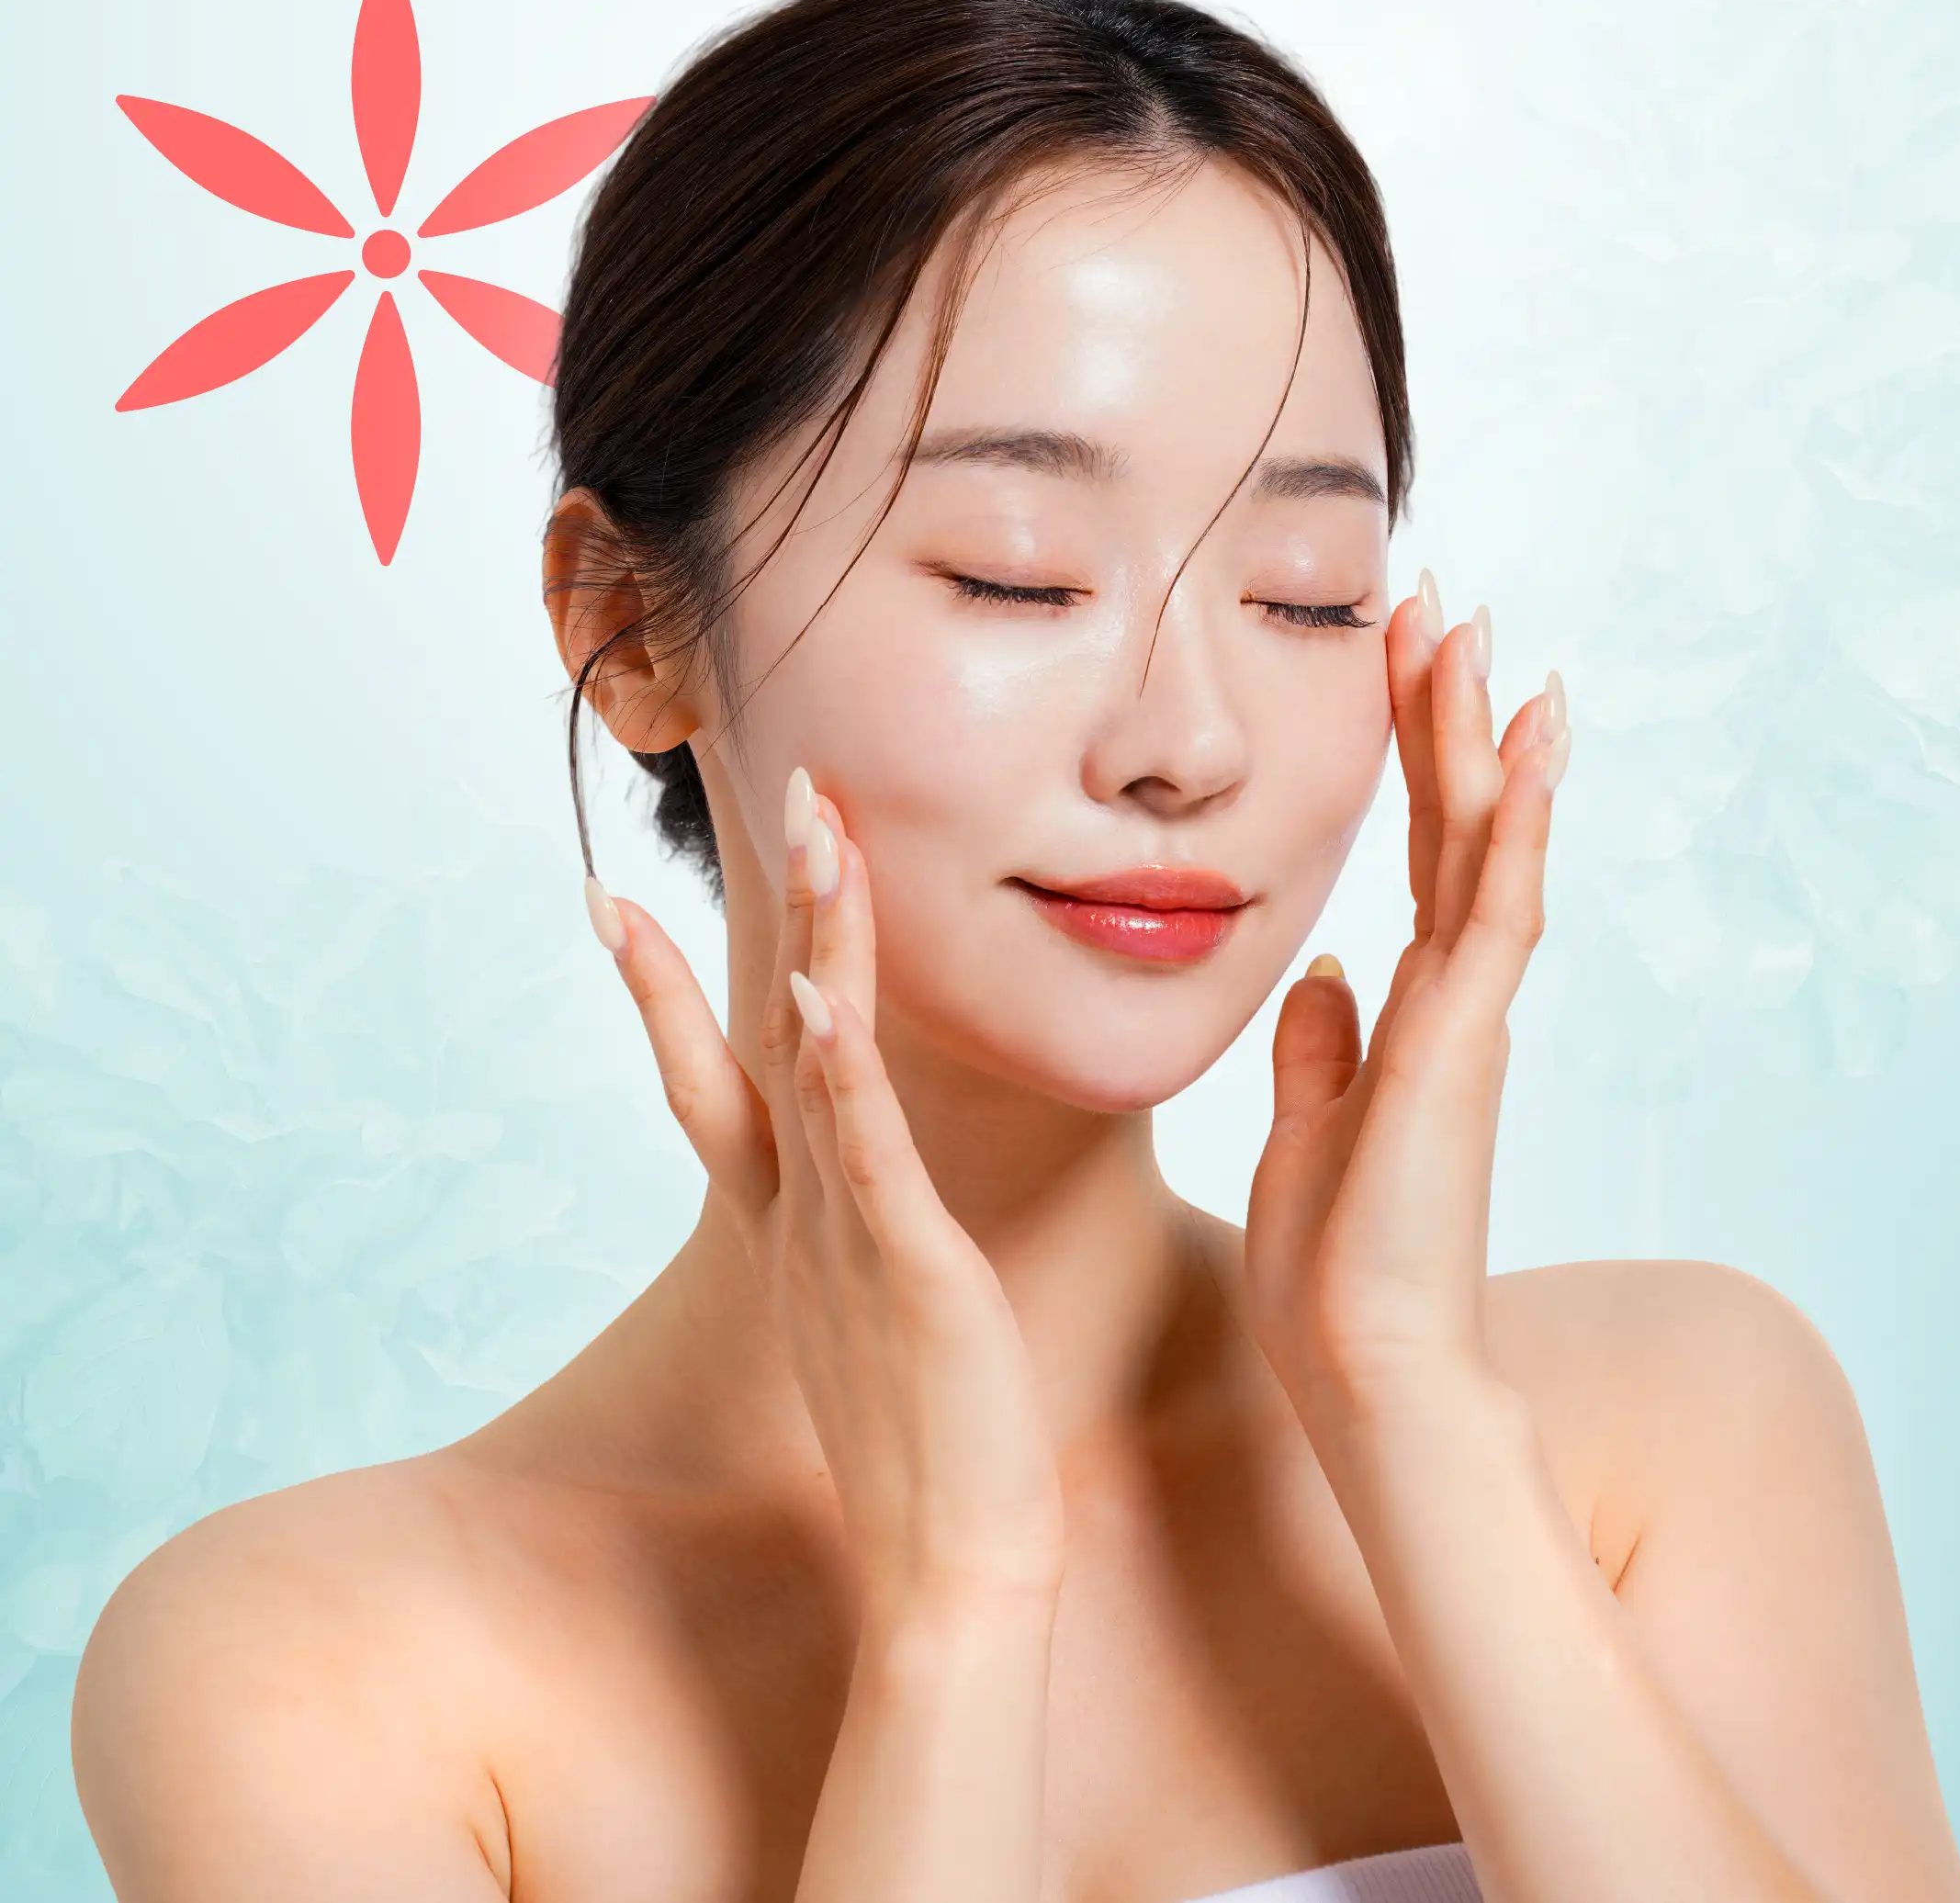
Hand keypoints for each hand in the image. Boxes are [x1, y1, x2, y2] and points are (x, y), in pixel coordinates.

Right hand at [593, 770, 1064, 1630]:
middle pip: (768, 1032)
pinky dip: (836, 1074)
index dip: (666, 990)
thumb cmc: (921, 1437)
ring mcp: (843, 1234)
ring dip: (821, 940)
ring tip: (819, 830)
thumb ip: (855, 1237)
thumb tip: (857, 1193)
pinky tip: (821, 998)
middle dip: (782, 908)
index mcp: (794, 1221)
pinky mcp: (902, 1268)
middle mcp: (802, 1213)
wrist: (945, 1566)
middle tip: (786, 791)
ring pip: (820, 1063)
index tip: (616, 904)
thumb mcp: (873, 1311)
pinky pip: (863, 1153)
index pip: (717, 1082)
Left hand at [1243, 574, 1568, 1439]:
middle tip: (1445, 609)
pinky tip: (1527, 743)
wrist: (1364, 1370)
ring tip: (1487, 638)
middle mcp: (1449, 1003)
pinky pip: (1498, 911)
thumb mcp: (1306, 1130)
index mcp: (1406, 1017)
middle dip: (1449, 717)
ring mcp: (1467, 1019)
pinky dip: (1516, 824)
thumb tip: (1321, 974)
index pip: (1415, 860)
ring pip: (1486, 849)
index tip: (1402, 668)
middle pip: (1455, 831)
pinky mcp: (1466, 1045)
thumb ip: (1322, 1049)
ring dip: (1484, 740)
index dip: (1413, 762)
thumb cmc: (1338, 1270)